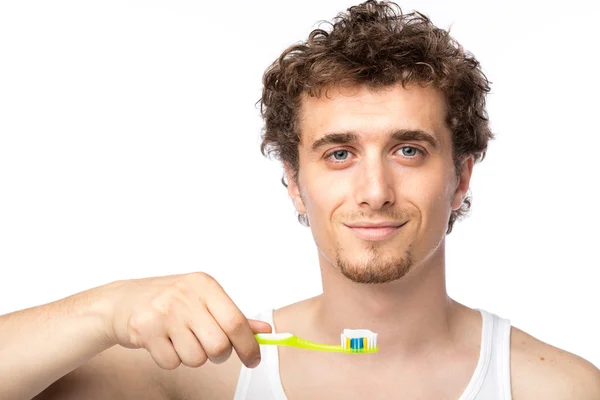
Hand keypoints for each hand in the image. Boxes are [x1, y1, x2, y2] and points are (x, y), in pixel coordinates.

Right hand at [102, 272, 271, 369]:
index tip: (252, 359)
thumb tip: (264, 330)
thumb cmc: (167, 300)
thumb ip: (233, 314)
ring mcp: (163, 312)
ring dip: (191, 356)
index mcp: (204, 285)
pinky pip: (172, 362)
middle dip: (217, 354)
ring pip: (196, 358)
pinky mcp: (144, 330)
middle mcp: (185, 295)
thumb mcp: (202, 298)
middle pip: (218, 345)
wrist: (120, 301)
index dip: (248, 345)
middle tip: (207, 346)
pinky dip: (170, 359)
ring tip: (179, 339)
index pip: (236, 321)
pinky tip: (162, 341)